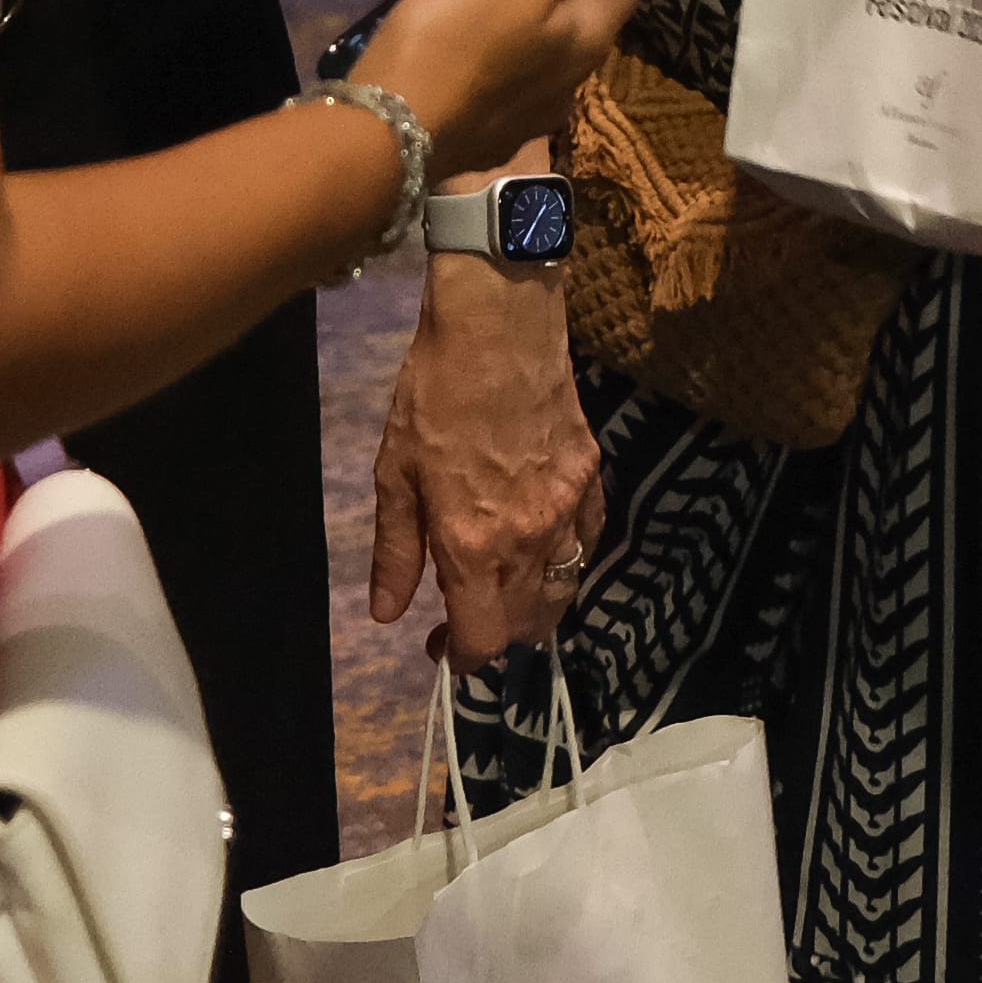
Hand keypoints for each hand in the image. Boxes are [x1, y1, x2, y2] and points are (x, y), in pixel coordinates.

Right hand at [348, 0, 646, 176]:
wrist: (390, 127)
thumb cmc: (457, 33)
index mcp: (589, 41)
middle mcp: (573, 85)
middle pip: (591, 22)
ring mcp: (530, 119)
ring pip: (552, 58)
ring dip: (540, 24)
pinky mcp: (489, 137)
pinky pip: (513, 87)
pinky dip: (508, 60)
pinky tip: (476, 51)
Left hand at [370, 250, 600, 666]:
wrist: (499, 325)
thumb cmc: (433, 395)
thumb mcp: (395, 474)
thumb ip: (396, 552)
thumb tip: (389, 614)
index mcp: (475, 545)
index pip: (484, 638)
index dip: (463, 657)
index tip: (442, 648)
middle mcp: (530, 539)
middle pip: (528, 623)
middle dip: (496, 634)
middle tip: (464, 615)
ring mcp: (568, 509)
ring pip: (565, 588)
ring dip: (535, 604)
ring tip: (505, 589)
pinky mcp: (592, 477)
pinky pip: (588, 541)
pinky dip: (567, 558)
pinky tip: (544, 544)